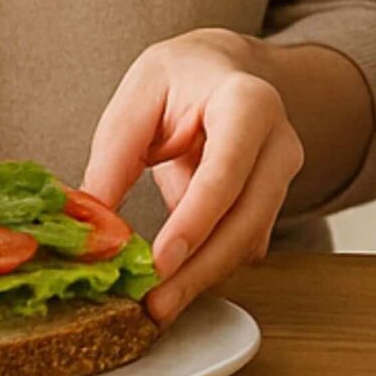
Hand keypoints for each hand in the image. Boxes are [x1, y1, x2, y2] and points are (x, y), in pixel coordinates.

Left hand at [82, 29, 305, 327]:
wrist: (223, 70)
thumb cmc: (180, 78)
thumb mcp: (137, 97)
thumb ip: (115, 157)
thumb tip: (94, 226)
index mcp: (249, 102)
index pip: (227, 169)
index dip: (196, 219)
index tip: (161, 260)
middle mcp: (278, 142)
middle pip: (247, 217)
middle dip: (201, 268)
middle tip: (155, 305)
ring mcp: (281, 176)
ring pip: (250, 240)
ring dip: (204, 276)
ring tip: (157, 305)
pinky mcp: (269, 204)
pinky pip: (243, 245)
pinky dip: (210, 268)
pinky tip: (175, 285)